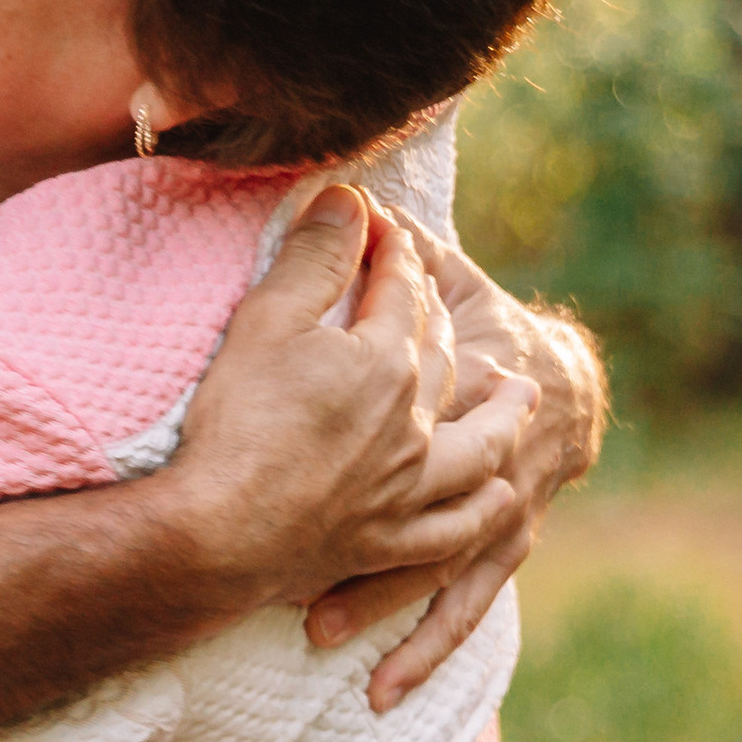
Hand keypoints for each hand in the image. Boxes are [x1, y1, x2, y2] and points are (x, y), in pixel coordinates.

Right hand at [167, 189, 537, 666]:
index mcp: (387, 363)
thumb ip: (314, 257)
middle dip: (439, 316)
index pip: (401, 290)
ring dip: (502, 419)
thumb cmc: (238, 423)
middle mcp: (412, 426)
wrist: (220, 534)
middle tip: (434, 295)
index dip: (392, 250)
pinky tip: (496, 500)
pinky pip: (454, 530)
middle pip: (441, 360)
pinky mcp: (388, 543)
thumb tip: (347, 197)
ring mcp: (407, 490)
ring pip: (474, 448)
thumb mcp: (267, 320)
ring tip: (520, 398)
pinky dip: (482, 512)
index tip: (381, 223)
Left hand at [309, 210, 610, 708]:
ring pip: (436, 565)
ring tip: (316, 634)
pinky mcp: (496, 551)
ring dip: (377, 601)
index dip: (349, 423)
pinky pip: (459, 607)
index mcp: (462, 388)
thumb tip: (346, 194)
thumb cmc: (485, 326)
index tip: (279, 434)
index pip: (409, 407)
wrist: (565, 383)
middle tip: (283, 564)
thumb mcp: (448, 279)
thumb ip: (400, 248)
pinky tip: (377, 695)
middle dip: (352, 536)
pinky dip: (422, 650)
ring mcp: (497, 514)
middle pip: (417, 502)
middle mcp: (483, 459)